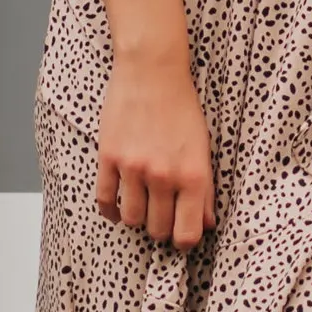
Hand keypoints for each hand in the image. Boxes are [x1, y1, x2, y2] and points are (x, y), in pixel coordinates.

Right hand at [96, 49, 215, 247]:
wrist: (152, 70)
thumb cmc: (181, 105)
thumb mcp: (202, 147)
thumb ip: (204, 189)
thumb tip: (206, 223)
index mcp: (193, 175)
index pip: (187, 233)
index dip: (184, 241)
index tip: (181, 236)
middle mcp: (164, 176)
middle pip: (158, 229)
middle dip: (161, 227)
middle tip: (162, 216)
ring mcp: (133, 168)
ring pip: (132, 218)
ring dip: (137, 217)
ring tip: (142, 206)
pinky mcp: (109, 157)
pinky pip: (105, 199)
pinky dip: (110, 210)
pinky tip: (117, 208)